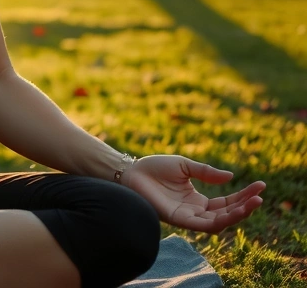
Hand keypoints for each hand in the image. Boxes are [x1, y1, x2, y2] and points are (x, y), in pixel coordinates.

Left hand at [123, 154, 265, 232]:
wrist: (131, 171)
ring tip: (252, 203)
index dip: (243, 195)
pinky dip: (220, 220)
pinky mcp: (179, 220)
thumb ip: (206, 172)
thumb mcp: (184, 165)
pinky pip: (203, 225)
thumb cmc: (154, 168)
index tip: (260, 185)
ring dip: (237, 215)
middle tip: (260, 196)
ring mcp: (188, 217)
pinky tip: (232, 211)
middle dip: (245, 206)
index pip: (227, 202)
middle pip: (226, 214)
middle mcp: (195, 211)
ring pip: (219, 222)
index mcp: (198, 200)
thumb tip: (230, 177)